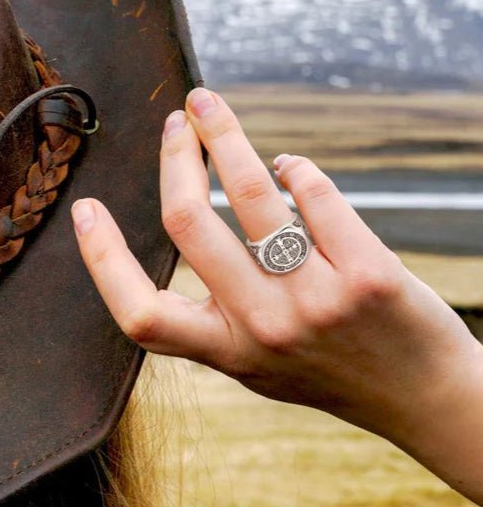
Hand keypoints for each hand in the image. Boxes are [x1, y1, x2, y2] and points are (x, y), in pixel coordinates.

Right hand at [72, 89, 482, 504]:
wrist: (420, 396)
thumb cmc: (334, 373)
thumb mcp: (261, 365)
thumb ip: (222, 317)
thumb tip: (193, 225)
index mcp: (228, 354)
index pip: (141, 314)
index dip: (102, 259)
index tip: (85, 211)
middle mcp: (265, 328)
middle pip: (189, 224)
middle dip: (176, 157)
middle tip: (179, 122)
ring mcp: (316, 300)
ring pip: (252, 193)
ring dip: (226, 135)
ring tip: (213, 110)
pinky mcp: (367, 272)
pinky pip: (315, 193)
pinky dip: (296, 168)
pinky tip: (291, 167)